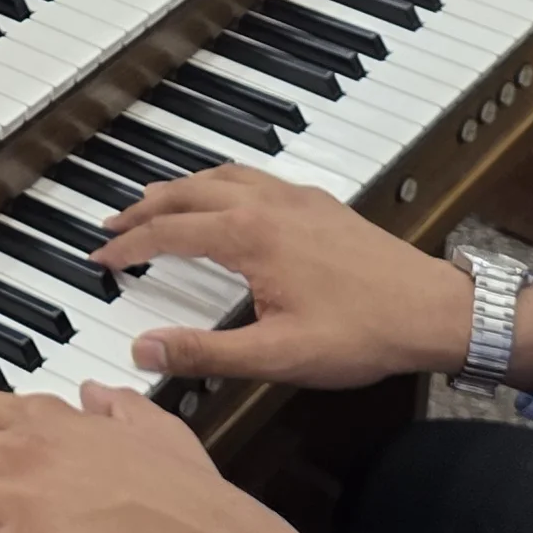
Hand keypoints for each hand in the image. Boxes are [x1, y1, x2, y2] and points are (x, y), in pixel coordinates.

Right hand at [98, 165, 477, 387]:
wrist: (433, 311)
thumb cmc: (362, 334)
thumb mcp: (276, 355)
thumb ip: (204, 352)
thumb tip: (142, 349)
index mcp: (250, 236)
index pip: (169, 233)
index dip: (128, 245)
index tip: (99, 257)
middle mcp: (268, 204)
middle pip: (188, 193)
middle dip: (144, 208)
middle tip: (112, 224)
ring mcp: (296, 198)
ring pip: (221, 176)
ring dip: (180, 188)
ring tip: (154, 201)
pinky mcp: (319, 204)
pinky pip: (253, 176)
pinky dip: (219, 181)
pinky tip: (223, 197)